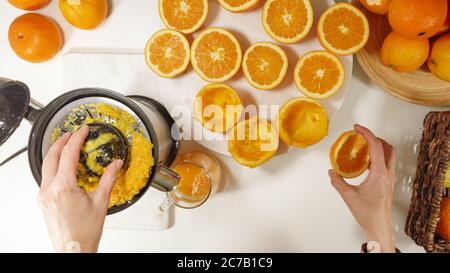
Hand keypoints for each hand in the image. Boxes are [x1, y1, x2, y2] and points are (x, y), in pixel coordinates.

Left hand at [38, 126, 122, 252]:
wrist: (73, 249)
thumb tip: (116, 164)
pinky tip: (64, 168)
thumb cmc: (85, 232)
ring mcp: (43, 195)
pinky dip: (54, 167)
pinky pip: (46, 177)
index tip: (83, 130)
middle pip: (51, 156)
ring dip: (56, 154)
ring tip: (67, 147)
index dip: (77, 139)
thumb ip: (108, 179)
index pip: (68, 154)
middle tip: (72, 133)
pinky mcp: (43, 201)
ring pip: (46, 166)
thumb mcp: (101, 202)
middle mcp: (49, 190)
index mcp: (63, 187)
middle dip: (61, 141)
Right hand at [329, 124, 396, 252]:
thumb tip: (332, 172)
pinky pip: (386, 163)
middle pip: (388, 147)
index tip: (357, 128)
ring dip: (378, 146)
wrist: (379, 225)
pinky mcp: (389, 183)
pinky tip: (365, 162)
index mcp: (380, 174)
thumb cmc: (367, 213)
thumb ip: (337, 181)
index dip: (366, 134)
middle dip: (375, 138)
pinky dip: (378, 157)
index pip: (376, 146)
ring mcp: (390, 178)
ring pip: (390, 155)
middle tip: (362, 135)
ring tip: (364, 146)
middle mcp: (388, 174)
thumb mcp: (348, 196)